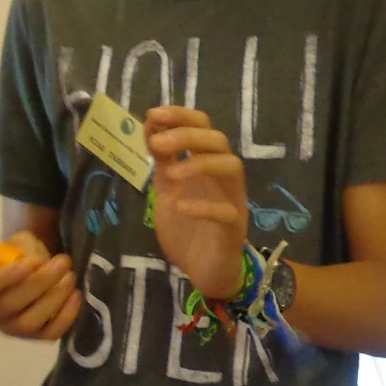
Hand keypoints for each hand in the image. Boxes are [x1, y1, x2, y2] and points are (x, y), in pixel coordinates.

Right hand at [0, 230, 78, 340]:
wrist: (36, 272)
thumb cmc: (21, 256)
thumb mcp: (19, 242)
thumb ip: (23, 248)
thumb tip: (36, 263)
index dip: (3, 278)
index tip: (28, 264)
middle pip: (8, 306)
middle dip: (38, 283)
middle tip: (62, 263)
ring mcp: (11, 328)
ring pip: (28, 323)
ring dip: (53, 299)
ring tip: (69, 277)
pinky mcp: (34, 337)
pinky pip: (49, 333)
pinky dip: (65, 316)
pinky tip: (75, 295)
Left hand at [145, 106, 247, 297]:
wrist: (203, 271)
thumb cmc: (187, 227)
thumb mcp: (166, 188)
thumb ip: (162, 160)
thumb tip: (151, 124)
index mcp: (206, 164)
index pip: (202, 127)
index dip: (181, 116)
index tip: (153, 114)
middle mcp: (223, 177)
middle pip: (218, 140)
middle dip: (187, 135)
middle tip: (159, 143)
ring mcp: (232, 201)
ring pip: (232, 166)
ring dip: (200, 163)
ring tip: (171, 174)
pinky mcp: (234, 229)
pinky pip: (226, 211)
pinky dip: (203, 206)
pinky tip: (180, 207)